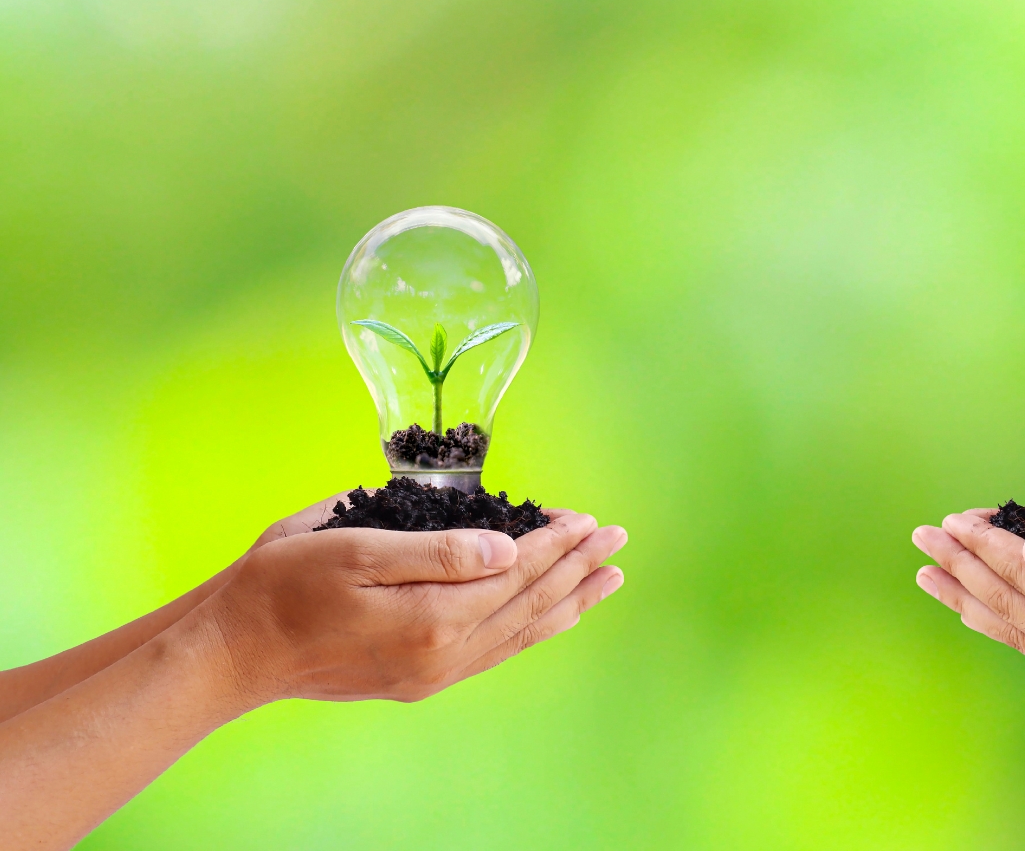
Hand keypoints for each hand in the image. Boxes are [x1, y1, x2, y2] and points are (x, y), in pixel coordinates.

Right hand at [201, 513, 625, 705]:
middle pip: (529, 603)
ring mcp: (434, 673)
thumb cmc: (283, 586)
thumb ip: (438, 552)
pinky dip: (533, 629)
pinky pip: (497, 652)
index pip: (514, 571)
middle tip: (616, 538)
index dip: (554, 542)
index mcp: (431, 617)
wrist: (236, 651)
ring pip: (521, 633)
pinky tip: (552, 616)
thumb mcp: (356, 547)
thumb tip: (506, 548)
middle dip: (576, 567)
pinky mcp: (421, 679)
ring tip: (608, 580)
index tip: (586, 518)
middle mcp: (443, 653)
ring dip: (568, 602)